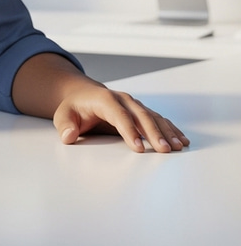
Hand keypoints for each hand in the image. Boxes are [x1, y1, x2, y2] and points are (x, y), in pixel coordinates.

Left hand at [53, 85, 189, 152]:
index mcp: (104, 99)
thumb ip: (65, 125)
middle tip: (164, 150)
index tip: (138, 149)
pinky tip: (181, 140)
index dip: (129, 131)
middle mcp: (123, 99)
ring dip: (166, 132)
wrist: (83, 95)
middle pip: (140, 115)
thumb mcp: (63, 115)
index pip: (118, 114)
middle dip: (153, 133)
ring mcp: (134, 105)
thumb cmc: (74, 108)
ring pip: (153, 117)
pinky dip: (170, 129)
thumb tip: (69, 136)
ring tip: (178, 147)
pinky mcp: (141, 112)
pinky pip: (159, 119)